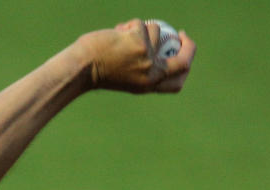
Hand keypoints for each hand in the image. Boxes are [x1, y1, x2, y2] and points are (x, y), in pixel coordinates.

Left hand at [75, 19, 195, 93]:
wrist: (81, 68)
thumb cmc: (98, 72)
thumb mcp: (126, 77)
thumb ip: (145, 68)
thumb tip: (164, 48)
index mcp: (148, 86)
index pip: (177, 81)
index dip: (185, 67)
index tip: (183, 53)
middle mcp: (151, 73)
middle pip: (183, 58)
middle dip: (188, 45)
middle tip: (181, 34)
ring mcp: (146, 56)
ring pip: (156, 32)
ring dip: (141, 30)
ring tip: (122, 39)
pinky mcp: (138, 40)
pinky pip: (141, 24)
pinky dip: (128, 26)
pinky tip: (115, 34)